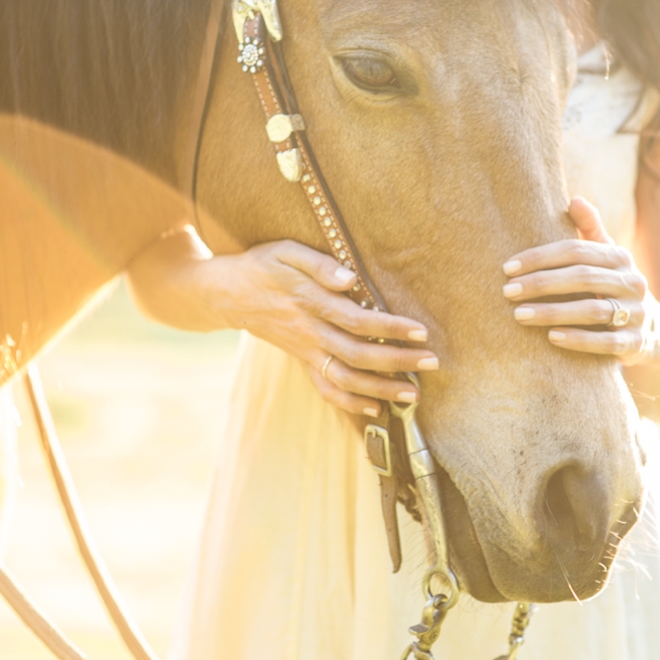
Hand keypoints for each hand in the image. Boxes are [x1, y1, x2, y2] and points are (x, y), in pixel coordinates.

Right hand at [158, 235, 437, 416]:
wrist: (226, 293)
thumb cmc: (263, 265)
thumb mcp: (287, 251)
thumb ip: (320, 264)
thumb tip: (351, 279)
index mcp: (311, 303)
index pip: (359, 320)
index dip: (391, 328)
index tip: (421, 331)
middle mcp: (310, 332)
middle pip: (359, 355)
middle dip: (398, 362)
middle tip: (433, 363)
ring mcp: (305, 351)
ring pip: (345, 379)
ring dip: (380, 390)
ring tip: (413, 394)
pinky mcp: (301, 361)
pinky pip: (325, 388)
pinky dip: (349, 403)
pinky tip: (374, 409)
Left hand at [502, 196, 653, 362]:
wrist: (654, 333)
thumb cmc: (614, 288)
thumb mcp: (607, 259)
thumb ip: (590, 230)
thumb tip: (574, 199)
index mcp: (620, 258)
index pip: (577, 251)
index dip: (541, 257)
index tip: (508, 267)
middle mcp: (632, 282)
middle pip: (582, 278)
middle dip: (541, 283)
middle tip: (507, 291)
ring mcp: (636, 313)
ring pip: (592, 310)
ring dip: (552, 312)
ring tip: (519, 315)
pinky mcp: (635, 343)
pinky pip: (606, 342)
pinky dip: (578, 339)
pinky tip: (551, 338)